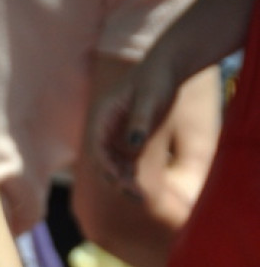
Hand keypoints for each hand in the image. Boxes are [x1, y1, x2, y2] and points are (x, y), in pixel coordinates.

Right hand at [89, 57, 179, 187]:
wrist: (169, 68)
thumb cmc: (157, 77)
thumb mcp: (150, 97)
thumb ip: (140, 120)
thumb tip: (133, 144)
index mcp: (103, 116)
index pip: (97, 147)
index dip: (106, 166)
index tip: (119, 180)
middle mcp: (106, 129)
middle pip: (104, 161)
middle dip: (116, 180)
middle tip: (134, 196)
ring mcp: (117, 137)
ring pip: (115, 166)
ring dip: (124, 182)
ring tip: (140, 198)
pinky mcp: (130, 141)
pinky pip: (127, 164)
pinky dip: (133, 176)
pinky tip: (144, 190)